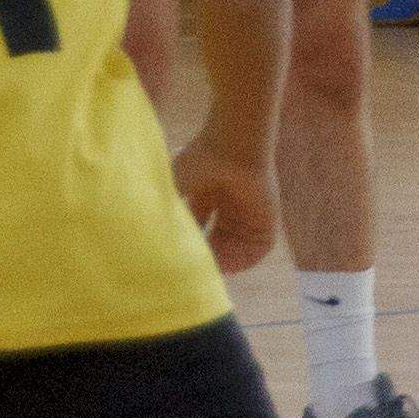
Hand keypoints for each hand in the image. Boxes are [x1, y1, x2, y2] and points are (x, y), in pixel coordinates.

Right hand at [173, 136, 279, 273]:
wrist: (233, 147)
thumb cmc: (200, 161)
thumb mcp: (175, 186)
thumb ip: (166, 208)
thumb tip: (150, 233)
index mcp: (207, 192)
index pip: (198, 225)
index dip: (190, 241)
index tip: (179, 255)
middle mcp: (228, 203)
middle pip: (218, 237)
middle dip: (208, 254)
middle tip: (195, 268)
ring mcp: (249, 210)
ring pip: (238, 244)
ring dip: (226, 260)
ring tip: (210, 271)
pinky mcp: (268, 216)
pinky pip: (262, 245)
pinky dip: (248, 259)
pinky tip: (232, 267)